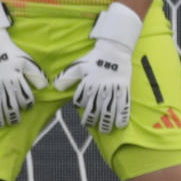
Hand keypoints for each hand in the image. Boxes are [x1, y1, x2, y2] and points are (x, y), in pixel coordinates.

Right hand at [0, 0, 45, 128]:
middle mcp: (3, 83)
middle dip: (11, 116)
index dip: (27, 105)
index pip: (24, 97)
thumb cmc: (10, 51)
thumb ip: (36, 75)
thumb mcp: (27, 61)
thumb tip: (44, 87)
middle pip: (9, 105)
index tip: (26, 108)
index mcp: (16, 78)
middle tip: (12, 123)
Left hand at [51, 2, 142, 133]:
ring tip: (104, 130)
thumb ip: (67, 77)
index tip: (81, 113)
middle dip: (92, 119)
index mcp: (88, 82)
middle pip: (95, 107)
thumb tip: (56, 87)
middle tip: (90, 126)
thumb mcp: (78, 66)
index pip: (82, 99)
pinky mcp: (124, 88)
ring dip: (106, 121)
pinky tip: (121, 125)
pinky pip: (124, 104)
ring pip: (109, 108)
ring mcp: (113, 88)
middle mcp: (100, 87)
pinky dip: (122, 115)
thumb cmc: (94, 59)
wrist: (113, 50)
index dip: (81, 106)